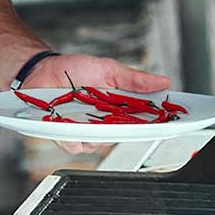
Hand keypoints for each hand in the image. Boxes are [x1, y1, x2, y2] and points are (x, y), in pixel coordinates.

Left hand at [24, 54, 171, 154]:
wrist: (41, 70)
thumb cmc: (73, 70)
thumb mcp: (107, 69)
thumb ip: (133, 79)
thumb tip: (163, 81)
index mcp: (118, 108)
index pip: (143, 120)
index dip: (159, 123)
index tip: (172, 121)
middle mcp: (104, 123)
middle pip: (124, 136)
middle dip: (128, 130)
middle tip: (129, 119)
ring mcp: (84, 131)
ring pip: (99, 144)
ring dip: (97, 132)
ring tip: (91, 117)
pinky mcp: (65, 136)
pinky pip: (74, 145)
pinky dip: (73, 137)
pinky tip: (71, 125)